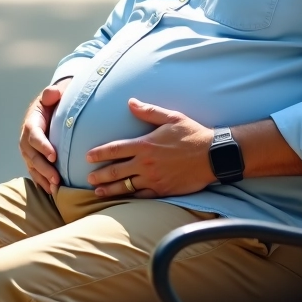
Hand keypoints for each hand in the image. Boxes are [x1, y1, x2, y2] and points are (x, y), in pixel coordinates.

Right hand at [20, 78, 69, 194]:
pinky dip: (42, 182)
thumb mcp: (53, 95)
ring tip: (55, 188)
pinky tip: (51, 191)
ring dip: (43, 178)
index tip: (54, 156)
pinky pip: (35, 172)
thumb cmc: (54, 102)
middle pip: (32, 155)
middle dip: (43, 168)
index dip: (43, 146)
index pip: (34, 135)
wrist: (49, 110)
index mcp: (31, 122)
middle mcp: (26, 139)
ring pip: (32, 167)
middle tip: (57, 178)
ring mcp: (28, 151)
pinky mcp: (32, 159)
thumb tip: (52, 94)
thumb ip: (52, 94)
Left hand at [85, 99, 215, 197]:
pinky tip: (122, 200)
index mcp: (145, 145)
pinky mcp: (163, 190)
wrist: (212, 155)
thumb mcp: (171, 117)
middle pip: (115, 171)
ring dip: (110, 190)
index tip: (88, 156)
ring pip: (126, 187)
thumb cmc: (192, 134)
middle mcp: (146, 164)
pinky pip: (142, 197)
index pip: (115, 149)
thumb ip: (148, 111)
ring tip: (98, 192)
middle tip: (88, 178)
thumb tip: (130, 102)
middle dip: (99, 175)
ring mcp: (154, 179)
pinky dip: (130, 198)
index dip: (99, 153)